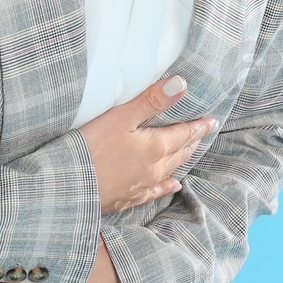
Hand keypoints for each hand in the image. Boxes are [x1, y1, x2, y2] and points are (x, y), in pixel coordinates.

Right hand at [79, 74, 216, 213]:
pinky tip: (173, 186)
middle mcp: (154, 169)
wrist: (70, 186)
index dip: (198, 127)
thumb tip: (182, 84)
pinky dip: (167, 186)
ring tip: (191, 151)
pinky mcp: (128, 198)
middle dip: (192, 141)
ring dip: (182, 159)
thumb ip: (152, 100)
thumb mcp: (121, 117)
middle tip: (203, 133)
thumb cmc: (92, 147)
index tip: (212, 122)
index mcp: (155, 147)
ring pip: (170, 170)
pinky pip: (155, 192)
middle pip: (179, 152)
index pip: (183, 134)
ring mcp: (142, 185)